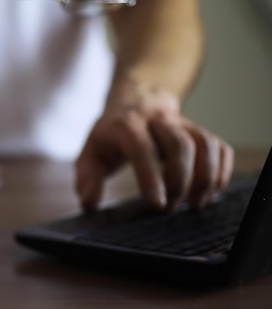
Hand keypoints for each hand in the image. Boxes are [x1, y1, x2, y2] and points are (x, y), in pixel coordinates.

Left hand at [75, 83, 233, 211]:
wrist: (135, 100)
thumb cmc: (111, 134)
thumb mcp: (90, 152)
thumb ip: (87, 178)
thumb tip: (89, 201)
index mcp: (126, 125)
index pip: (142, 148)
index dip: (151, 176)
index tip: (157, 204)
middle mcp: (157, 120)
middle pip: (179, 144)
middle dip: (180, 180)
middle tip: (171, 207)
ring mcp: (181, 123)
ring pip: (204, 143)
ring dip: (205, 176)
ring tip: (196, 203)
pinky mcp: (198, 130)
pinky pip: (218, 146)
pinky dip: (220, 169)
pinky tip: (211, 190)